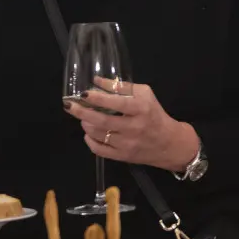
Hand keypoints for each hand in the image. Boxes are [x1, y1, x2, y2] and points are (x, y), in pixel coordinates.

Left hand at [64, 77, 199, 171]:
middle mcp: (134, 127)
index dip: (97, 98)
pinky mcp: (123, 156)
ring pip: (98, 134)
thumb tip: (96, 81)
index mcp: (141, 109)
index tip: (84, 93)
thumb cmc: (154, 114)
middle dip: (82, 112)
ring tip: (83, 117)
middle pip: (102, 121)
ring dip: (86, 124)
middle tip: (70, 105)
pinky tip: (88, 133)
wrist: (169, 143)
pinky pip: (99, 150)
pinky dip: (89, 141)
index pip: (116, 103)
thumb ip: (121, 87)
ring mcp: (127, 144)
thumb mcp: (144, 94)